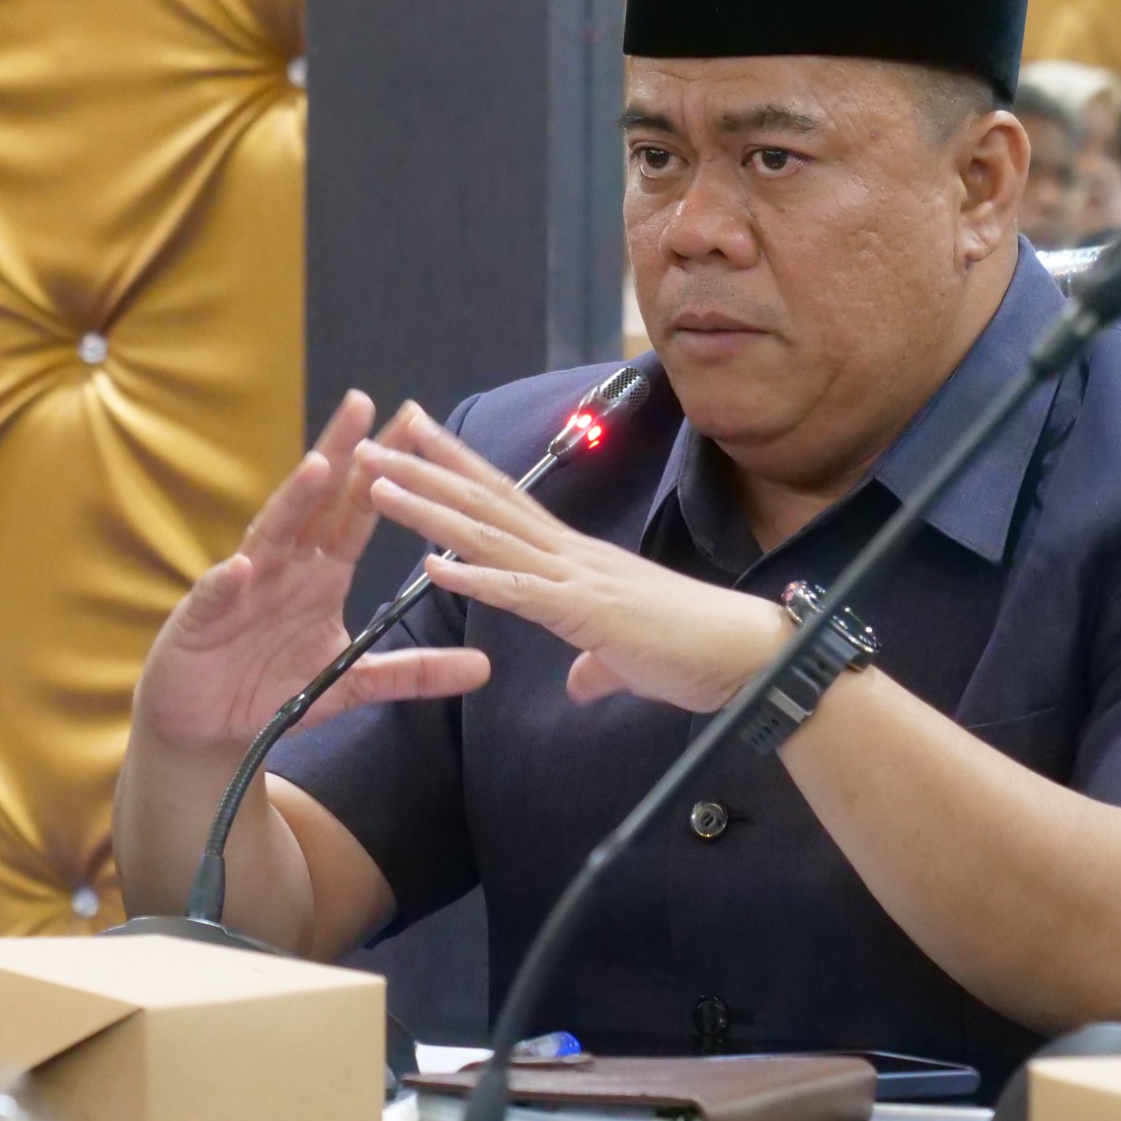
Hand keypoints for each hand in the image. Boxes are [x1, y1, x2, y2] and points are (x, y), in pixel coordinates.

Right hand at [131, 392, 490, 752]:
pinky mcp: (202, 621)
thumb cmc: (276, 691)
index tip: (412, 426)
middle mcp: (283, 568)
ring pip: (269, 537)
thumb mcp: (354, 682)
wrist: (211, 730)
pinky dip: (228, 582)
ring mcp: (242, 588)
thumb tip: (484, 666)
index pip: (358, 511)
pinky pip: (216, 598)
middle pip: (315, 503)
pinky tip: (242, 567)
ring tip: (317, 469)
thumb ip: (414, 670)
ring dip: (292, 503)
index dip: (385, 471)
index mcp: (321, 574)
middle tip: (363, 405)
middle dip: (339, 454)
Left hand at [356, 407, 787, 711]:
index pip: (506, 505)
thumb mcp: (627, 658)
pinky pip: (520, 592)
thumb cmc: (694, 653)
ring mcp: (578, 578)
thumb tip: (582, 681)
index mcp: (575, 560)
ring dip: (429, 510)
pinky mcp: (588, 612)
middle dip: (426, 471)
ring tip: (378, 485)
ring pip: (490, 535)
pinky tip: (432, 565)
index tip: (418, 439)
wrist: (746, 656)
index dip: (458, 471)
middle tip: (373, 439)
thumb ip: (598, 664)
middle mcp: (571, 555)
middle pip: (485, 503)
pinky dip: (474, 578)